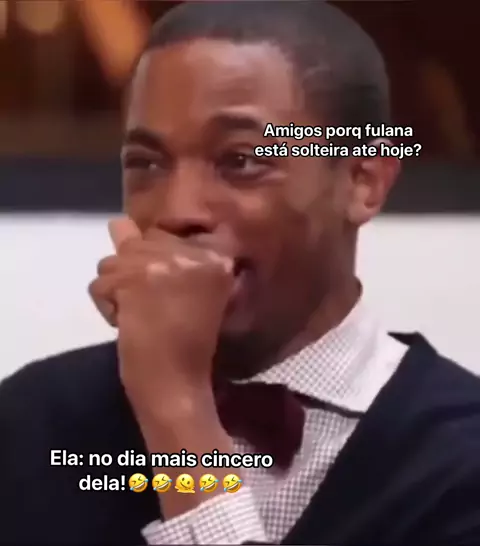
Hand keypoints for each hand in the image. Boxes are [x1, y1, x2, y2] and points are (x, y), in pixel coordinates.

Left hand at [89, 217, 233, 421]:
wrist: (179, 384)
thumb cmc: (191, 345)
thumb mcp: (198, 291)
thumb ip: (173, 258)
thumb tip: (119, 224)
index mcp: (216, 256)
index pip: (168, 229)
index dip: (155, 252)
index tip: (160, 281)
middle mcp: (190, 251)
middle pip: (137, 241)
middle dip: (134, 271)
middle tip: (150, 304)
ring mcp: (160, 263)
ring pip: (113, 260)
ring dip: (118, 289)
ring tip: (138, 315)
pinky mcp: (133, 281)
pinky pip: (100, 283)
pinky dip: (106, 306)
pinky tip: (127, 324)